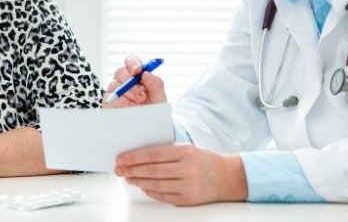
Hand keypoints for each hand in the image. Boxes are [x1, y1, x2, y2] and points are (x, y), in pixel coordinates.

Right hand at [103, 55, 167, 107]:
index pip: (130, 61)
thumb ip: (155, 83)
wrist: (148, 125)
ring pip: (114, 84)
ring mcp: (115, 91)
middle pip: (120, 71)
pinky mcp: (108, 102)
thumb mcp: (159, 96)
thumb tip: (146, 73)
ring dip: (128, 93)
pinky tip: (130, 107)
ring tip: (138, 103)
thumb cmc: (153, 109)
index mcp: (136, 75)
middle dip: (131, 81)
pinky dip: (121, 101)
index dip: (132, 63)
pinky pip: (110, 97)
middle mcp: (123, 81)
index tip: (137, 70)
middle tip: (141, 92)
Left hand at [114, 144, 247, 205]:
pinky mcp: (188, 200)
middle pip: (152, 170)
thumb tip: (139, 156)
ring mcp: (188, 186)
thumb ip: (166, 151)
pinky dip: (150, 191)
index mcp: (186, 152)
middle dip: (132, 169)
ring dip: (138, 181)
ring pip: (156, 184)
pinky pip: (163, 196)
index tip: (121, 158)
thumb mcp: (188, 148)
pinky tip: (142, 186)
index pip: (153, 154)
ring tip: (128, 177)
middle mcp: (187, 169)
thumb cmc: (204, 160)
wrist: (228, 177)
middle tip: (119, 169)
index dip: (134, 156)